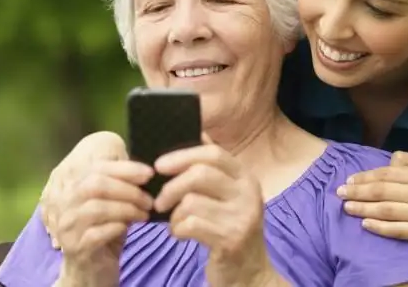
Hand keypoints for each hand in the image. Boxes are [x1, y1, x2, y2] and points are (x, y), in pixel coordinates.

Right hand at [56, 160, 153, 283]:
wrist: (92, 267)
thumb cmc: (106, 228)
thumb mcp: (113, 202)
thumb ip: (121, 184)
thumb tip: (145, 171)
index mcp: (73, 186)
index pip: (97, 167)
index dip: (126, 168)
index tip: (149, 174)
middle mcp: (64, 203)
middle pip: (95, 185)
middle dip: (128, 190)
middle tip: (149, 200)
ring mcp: (67, 226)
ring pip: (96, 208)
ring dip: (127, 208)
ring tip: (144, 214)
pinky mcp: (74, 247)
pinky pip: (97, 233)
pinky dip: (117, 227)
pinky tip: (127, 227)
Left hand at [154, 134, 274, 286]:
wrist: (249, 274)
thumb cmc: (229, 230)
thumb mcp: (229, 197)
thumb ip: (214, 170)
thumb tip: (197, 134)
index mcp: (246, 177)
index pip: (214, 153)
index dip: (183, 155)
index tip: (159, 165)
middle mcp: (249, 192)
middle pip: (200, 173)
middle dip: (172, 186)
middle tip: (159, 201)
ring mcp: (243, 215)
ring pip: (191, 201)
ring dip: (174, 215)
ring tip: (176, 223)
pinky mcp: (232, 238)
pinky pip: (191, 224)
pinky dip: (178, 230)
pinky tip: (182, 235)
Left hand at [337, 151, 407, 254]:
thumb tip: (387, 161)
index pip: (386, 174)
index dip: (365, 177)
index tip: (348, 180)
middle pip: (382, 191)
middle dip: (358, 192)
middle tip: (339, 193)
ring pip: (386, 210)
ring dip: (363, 209)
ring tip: (347, 207)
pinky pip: (396, 229)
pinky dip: (379, 227)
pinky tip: (365, 224)